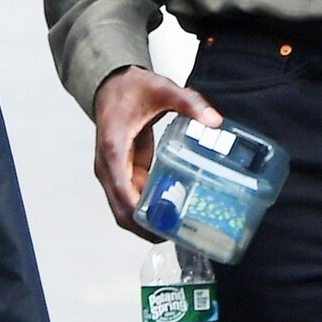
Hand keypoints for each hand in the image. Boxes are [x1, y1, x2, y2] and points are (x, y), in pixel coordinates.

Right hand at [92, 66, 221, 231]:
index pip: (122, 191)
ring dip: (145, 224)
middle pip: (121, 210)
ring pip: (124, 210)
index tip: (162, 226)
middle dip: (146, 228)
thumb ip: (189, 103)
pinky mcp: (121, 173)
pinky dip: (146, 211)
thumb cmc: (130, 89)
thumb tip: (213, 121)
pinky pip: (131, 200)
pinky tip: (170, 213)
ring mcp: (112, 172)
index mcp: (113, 149)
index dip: (140, 213)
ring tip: (176, 232)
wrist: (111, 85)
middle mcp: (107, 166)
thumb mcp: (162, 90)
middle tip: (176, 236)